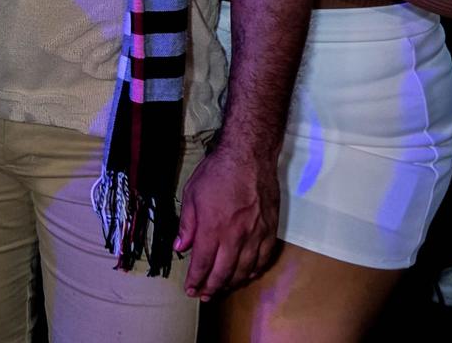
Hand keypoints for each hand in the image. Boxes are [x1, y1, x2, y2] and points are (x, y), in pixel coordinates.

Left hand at [173, 144, 281, 300]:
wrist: (249, 156)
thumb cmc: (217, 172)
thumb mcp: (191, 195)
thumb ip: (187, 225)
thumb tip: (181, 247)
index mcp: (212, 228)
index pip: (202, 264)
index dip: (195, 280)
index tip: (190, 289)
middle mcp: (235, 236)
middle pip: (223, 272)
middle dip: (211, 287)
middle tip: (204, 295)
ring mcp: (255, 235)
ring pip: (244, 270)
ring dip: (232, 283)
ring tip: (222, 289)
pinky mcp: (270, 230)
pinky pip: (264, 259)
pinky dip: (254, 271)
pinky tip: (247, 275)